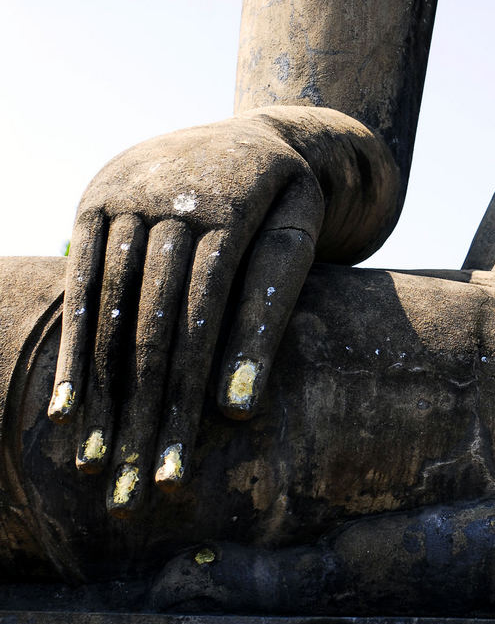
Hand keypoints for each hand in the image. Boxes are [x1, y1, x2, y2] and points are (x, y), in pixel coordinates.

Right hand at [47, 114, 328, 515]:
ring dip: (100, 393)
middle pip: (149, 323)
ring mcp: (123, 193)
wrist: (266, 133)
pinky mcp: (95, 198)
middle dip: (142, 410)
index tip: (181, 469)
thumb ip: (267, 314)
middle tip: (137, 490)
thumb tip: (236, 412)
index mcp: (228, 209)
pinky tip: (65, 410)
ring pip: (107, 310)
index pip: (200, 320)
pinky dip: (73, 348)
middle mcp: (167, 197)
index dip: (188, 394)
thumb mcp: (299, 241)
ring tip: (97, 465)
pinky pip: (79, 283)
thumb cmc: (291, 206)